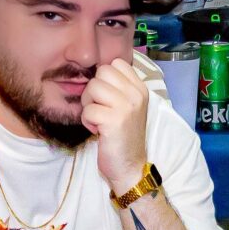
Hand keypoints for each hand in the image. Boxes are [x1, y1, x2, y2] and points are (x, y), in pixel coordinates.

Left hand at [82, 59, 152, 194]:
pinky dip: (88, 122)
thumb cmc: (123, 136)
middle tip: (100, 108)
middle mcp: (136, 94)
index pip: (116, 63)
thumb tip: (96, 71)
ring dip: (89, 105)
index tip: (107, 97)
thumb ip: (117, 87)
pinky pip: (88, 110)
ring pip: (92, 87)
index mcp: (140, 88)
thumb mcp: (127, 106)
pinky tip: (98, 131)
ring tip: (99, 119)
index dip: (104, 78)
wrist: (129, 166)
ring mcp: (126, 106)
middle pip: (102, 72)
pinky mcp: (114, 120)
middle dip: (94, 90)